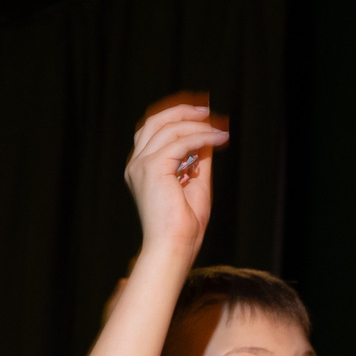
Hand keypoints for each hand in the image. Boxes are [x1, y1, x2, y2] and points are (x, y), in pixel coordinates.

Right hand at [124, 96, 228, 259]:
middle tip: (208, 111)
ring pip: (169, 128)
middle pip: (155, 122)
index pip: (154, 131)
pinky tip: (218, 139)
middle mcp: (136, 165)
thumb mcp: (196, 182)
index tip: (203, 115)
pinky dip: (202, 137)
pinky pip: (181, 141)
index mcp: (141, 170)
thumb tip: (207, 135)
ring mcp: (141, 165)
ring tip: (219, 129)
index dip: (177, 117)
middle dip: (182, 111)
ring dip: (197, 125)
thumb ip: (198, 157)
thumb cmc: (183, 224)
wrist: (174, 245)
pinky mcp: (152, 167)